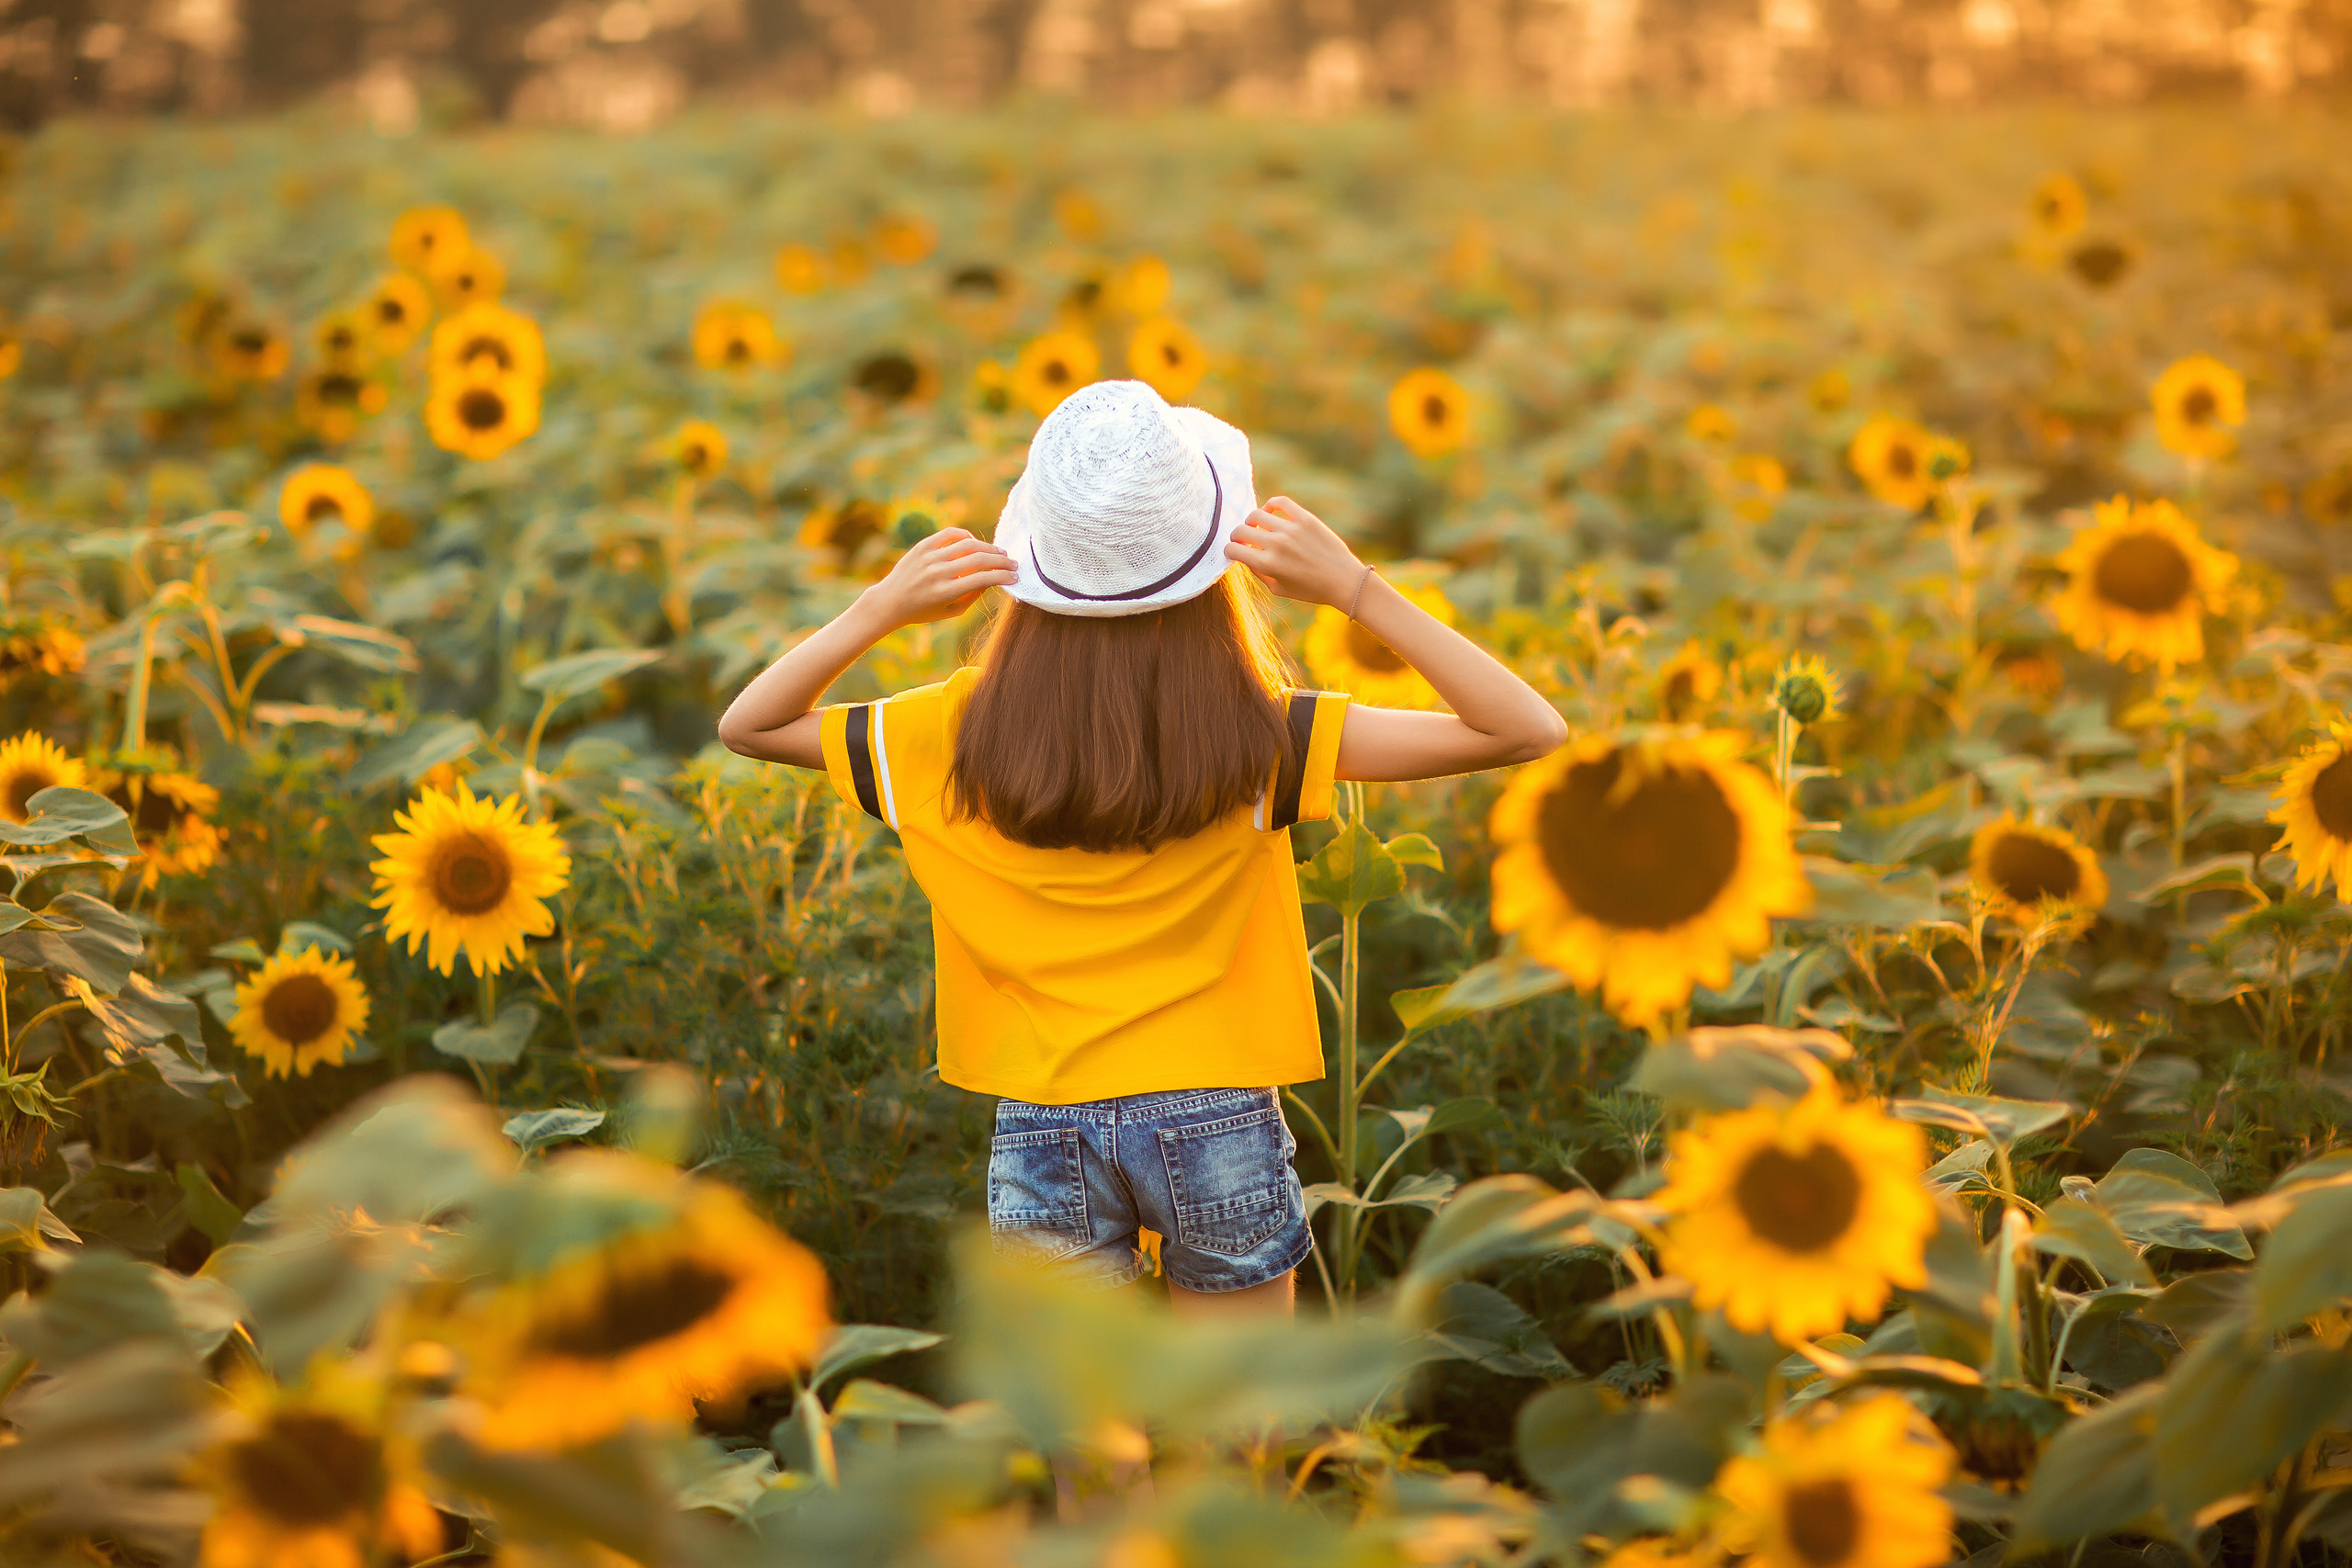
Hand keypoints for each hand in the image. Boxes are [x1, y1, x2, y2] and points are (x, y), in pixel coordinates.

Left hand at [864, 528, 1017, 626]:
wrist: (890, 601)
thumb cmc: (922, 611)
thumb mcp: (950, 612)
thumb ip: (973, 596)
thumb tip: (992, 579)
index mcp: (946, 591)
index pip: (983, 579)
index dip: (1003, 576)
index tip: (1014, 577)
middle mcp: (939, 572)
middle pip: (979, 559)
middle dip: (1001, 561)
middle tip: (1013, 563)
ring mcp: (930, 557)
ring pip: (968, 544)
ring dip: (989, 547)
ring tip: (999, 552)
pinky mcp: (922, 546)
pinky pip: (949, 534)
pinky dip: (965, 535)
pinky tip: (974, 542)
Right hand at [1223, 496, 1366, 610]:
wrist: (1343, 581)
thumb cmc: (1311, 590)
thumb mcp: (1279, 589)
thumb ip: (1258, 572)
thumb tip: (1244, 556)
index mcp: (1267, 564)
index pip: (1233, 549)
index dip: (1229, 550)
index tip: (1235, 551)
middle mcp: (1276, 544)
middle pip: (1241, 530)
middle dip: (1237, 536)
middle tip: (1244, 540)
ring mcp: (1290, 529)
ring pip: (1256, 514)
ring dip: (1252, 521)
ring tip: (1258, 527)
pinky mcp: (1305, 518)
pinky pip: (1279, 502)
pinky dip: (1270, 505)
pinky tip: (1271, 512)